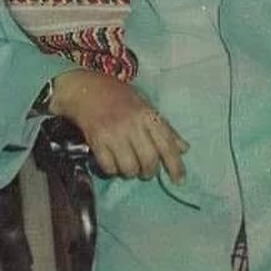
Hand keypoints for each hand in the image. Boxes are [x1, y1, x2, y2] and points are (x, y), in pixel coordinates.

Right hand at [49, 69, 188, 183]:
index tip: (179, 181)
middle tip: (146, 171)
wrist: (86, 89)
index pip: (166, 144)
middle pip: (149, 160)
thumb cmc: (120, 97)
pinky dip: (113, 169)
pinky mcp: (96, 141)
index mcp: (147, 115)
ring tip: (129, 164)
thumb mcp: (146, 106)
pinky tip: (113, 161)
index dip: (175, 165)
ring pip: (129, 168)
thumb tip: (184, 149)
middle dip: (150, 172)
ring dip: (131, 172)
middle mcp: (132, 125)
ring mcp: (113, 133)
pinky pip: (109, 167)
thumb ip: (164, 128)